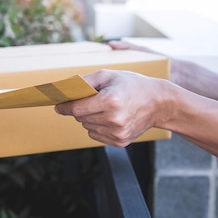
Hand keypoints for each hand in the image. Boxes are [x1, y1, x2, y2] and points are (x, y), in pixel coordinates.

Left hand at [55, 70, 170, 146]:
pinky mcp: (120, 142)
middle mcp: (114, 119)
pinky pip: (96, 135)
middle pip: (80, 118)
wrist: (159, 103)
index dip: (65, 107)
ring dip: (89, 118)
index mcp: (110, 100)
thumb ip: (85, 82)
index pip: (77, 109)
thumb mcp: (109, 75)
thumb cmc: (132, 85)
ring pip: (87, 127)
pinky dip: (98, 127)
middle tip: (90, 101)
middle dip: (80, 109)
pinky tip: (111, 118)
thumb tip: (65, 91)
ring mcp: (118, 133)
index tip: (58, 105)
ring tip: (105, 108)